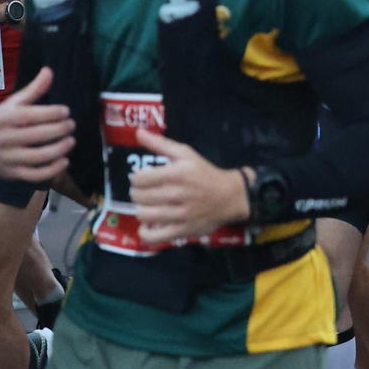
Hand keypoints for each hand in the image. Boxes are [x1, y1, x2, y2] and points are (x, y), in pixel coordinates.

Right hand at [0, 67, 74, 180]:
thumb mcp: (14, 103)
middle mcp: (5, 138)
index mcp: (5, 118)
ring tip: (71, 141)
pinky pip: (34, 175)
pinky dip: (52, 170)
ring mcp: (9, 158)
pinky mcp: (13, 173)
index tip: (66, 111)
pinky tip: (65, 161)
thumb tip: (49, 70)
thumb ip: (33, 89)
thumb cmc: (3, 121)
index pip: (32, 116)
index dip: (53, 113)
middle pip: (38, 136)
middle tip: (72, 125)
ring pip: (38, 156)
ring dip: (60, 149)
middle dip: (60, 130)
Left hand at [130, 131, 250, 243]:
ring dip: (143, 210)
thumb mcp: (186, 154)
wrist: (231, 196)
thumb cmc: (205, 173)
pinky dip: (145, 232)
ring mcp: (180, 215)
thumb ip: (160, 144)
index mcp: (177, 173)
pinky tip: (150, 225)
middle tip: (148, 193)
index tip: (144, 179)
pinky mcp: (182, 230)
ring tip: (150, 207)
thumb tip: (138, 132)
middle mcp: (178, 194)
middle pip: (139, 196)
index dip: (137, 178)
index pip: (139, 178)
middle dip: (139, 194)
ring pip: (143, 215)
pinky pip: (153, 236)